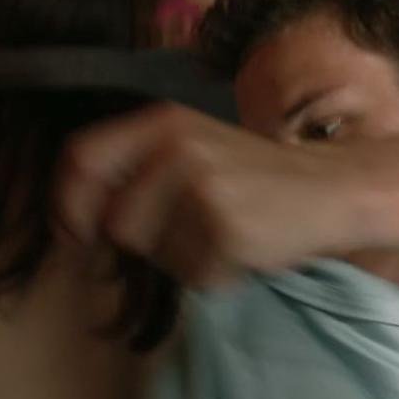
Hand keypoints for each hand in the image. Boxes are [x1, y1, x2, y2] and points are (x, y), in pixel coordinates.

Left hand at [54, 103, 351, 284]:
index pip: (81, 157)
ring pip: (151, 253)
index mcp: (164, 123)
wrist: (332, 190)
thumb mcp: (193, 146)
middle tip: (187, 233)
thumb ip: (136, 167)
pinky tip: (243, 248)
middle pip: (116, 222)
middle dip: (144, 241)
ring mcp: (203, 190)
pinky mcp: (226, 232)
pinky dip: (215, 274)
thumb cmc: (256, 177)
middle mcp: (177, 150)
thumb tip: (71, 221)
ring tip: (219, 234)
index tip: (75, 234)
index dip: (67, 202)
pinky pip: (192, 275)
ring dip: (179, 258)